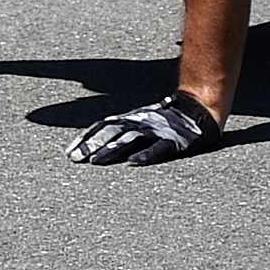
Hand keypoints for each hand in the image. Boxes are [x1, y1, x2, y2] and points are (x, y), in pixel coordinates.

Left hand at [68, 88, 223, 165]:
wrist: (199, 106)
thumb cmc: (169, 117)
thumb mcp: (141, 119)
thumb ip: (124, 127)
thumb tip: (100, 136)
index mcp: (131, 119)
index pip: (103, 127)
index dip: (86, 138)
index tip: (70, 151)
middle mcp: (140, 123)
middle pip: (111, 134)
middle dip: (92, 146)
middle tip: (75, 159)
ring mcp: (156, 131)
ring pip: (130, 141)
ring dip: (111, 151)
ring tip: (96, 162)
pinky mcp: (174, 141)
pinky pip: (158, 149)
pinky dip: (145, 155)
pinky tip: (133, 162)